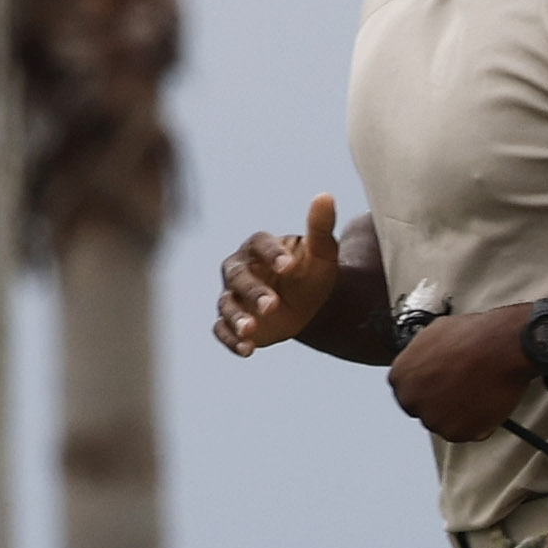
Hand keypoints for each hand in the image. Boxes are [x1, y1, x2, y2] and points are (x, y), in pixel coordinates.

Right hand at [218, 197, 341, 355]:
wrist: (308, 303)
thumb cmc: (312, 271)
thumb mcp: (322, 252)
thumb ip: (320, 227)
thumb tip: (325, 196)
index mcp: (259, 247)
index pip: (259, 245)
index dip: (272, 254)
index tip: (290, 265)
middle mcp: (239, 270)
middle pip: (238, 278)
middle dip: (253, 291)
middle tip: (273, 305)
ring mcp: (233, 297)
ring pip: (227, 305)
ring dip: (237, 318)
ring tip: (252, 330)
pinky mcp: (232, 322)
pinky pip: (222, 330)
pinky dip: (231, 340)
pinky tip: (247, 350)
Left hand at [390, 301, 542, 441]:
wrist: (504, 346)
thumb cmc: (474, 336)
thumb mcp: (434, 333)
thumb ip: (421, 356)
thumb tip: (426, 361)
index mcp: (400, 376)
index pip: (407, 391)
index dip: (428, 388)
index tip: (441, 384)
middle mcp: (412, 399)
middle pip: (424, 410)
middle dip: (441, 403)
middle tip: (462, 390)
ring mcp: (433, 418)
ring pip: (444, 423)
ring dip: (459, 414)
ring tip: (478, 393)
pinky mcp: (457, 432)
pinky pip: (466, 433)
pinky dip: (478, 424)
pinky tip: (486, 403)